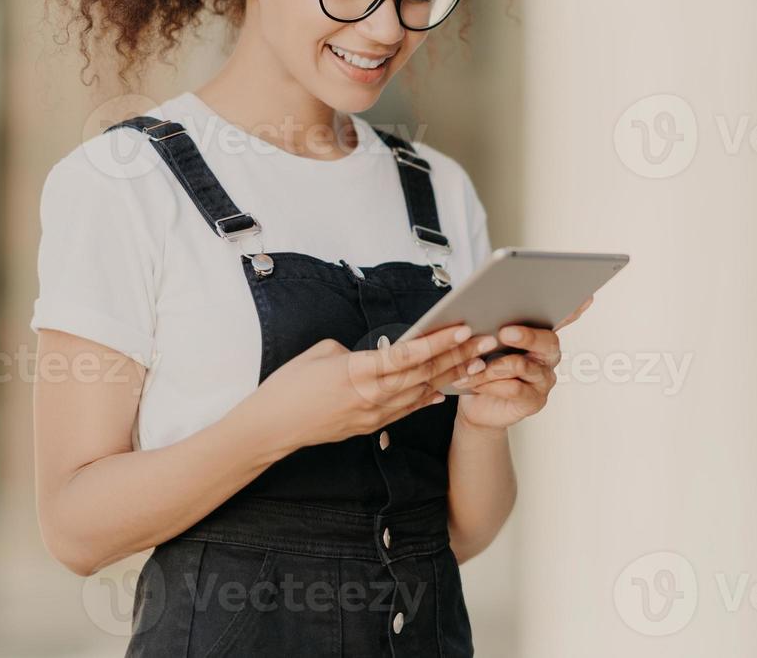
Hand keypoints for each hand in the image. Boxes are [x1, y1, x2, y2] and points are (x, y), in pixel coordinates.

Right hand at [253, 326, 493, 449]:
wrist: (271, 429)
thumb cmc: (288, 386)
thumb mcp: (320, 353)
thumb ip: (354, 351)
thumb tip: (373, 354)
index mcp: (358, 371)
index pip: (409, 354)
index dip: (439, 341)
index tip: (463, 327)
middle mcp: (372, 396)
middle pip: (424, 373)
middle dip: (458, 355)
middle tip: (486, 341)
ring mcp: (373, 415)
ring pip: (421, 392)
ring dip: (450, 376)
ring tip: (477, 362)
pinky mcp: (370, 427)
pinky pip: (407, 409)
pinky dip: (428, 396)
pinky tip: (445, 388)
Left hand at [452, 295, 593, 430]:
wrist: (475, 403)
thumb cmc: (482, 366)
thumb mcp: (483, 341)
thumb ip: (491, 327)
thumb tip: (485, 310)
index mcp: (539, 335)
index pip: (562, 318)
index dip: (574, 309)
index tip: (585, 298)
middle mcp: (547, 356)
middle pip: (548, 341)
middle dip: (527, 336)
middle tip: (504, 332)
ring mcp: (544, 379)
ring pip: (523, 366)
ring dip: (494, 365)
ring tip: (474, 366)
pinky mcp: (534, 400)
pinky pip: (514, 389)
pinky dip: (490, 384)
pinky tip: (476, 381)